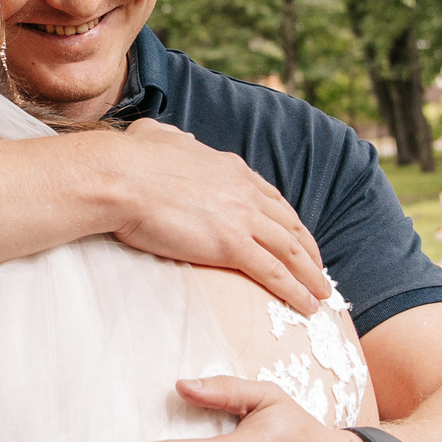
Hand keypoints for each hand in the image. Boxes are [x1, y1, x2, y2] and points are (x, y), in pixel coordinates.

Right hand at [103, 121, 329, 314]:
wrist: (119, 177)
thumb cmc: (129, 160)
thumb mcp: (156, 136)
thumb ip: (171, 138)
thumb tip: (169, 137)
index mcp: (229, 168)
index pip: (270, 198)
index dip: (287, 220)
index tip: (295, 237)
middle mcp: (244, 191)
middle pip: (289, 225)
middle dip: (308, 249)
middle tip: (318, 269)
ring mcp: (241, 217)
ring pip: (290, 251)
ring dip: (311, 275)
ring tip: (322, 294)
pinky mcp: (231, 244)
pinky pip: (274, 272)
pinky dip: (295, 290)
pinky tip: (307, 304)